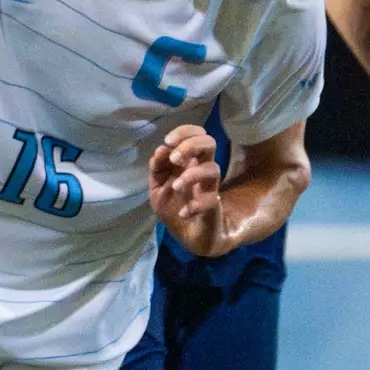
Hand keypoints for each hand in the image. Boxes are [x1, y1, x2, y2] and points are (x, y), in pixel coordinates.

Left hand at [148, 125, 225, 256]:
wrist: (188, 238)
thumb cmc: (173, 207)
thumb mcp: (157, 187)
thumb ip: (157, 168)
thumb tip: (162, 149)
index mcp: (190, 161)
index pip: (196, 134)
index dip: (184, 132)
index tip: (168, 142)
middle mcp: (203, 169)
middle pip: (210, 143)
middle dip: (190, 145)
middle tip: (175, 159)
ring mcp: (210, 187)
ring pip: (213, 169)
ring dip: (192, 175)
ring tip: (175, 186)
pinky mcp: (213, 206)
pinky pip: (210, 201)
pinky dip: (195, 206)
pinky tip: (183, 212)